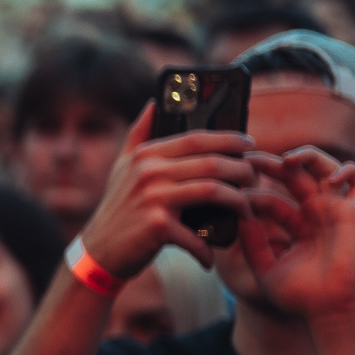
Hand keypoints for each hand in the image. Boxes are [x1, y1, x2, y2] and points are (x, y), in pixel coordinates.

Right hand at [75, 103, 258, 279]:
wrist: (99, 250)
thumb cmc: (118, 208)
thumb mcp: (121, 167)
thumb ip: (139, 134)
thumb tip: (154, 102)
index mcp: (145, 155)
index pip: (197, 138)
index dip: (230, 139)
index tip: (249, 145)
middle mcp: (148, 172)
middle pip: (213, 163)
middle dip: (243, 171)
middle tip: (254, 179)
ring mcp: (152, 198)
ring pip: (213, 191)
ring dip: (239, 201)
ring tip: (247, 208)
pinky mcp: (157, 226)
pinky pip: (197, 233)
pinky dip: (208, 247)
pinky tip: (213, 252)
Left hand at [242, 148, 354, 324]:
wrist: (328, 311)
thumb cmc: (300, 297)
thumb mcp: (266, 268)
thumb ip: (252, 243)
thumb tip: (239, 215)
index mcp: (296, 228)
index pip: (272, 200)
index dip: (252, 194)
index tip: (231, 194)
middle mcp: (316, 215)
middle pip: (294, 177)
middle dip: (271, 164)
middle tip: (247, 159)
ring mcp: (336, 211)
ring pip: (324, 168)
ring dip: (306, 156)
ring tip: (284, 160)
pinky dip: (346, 170)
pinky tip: (326, 178)